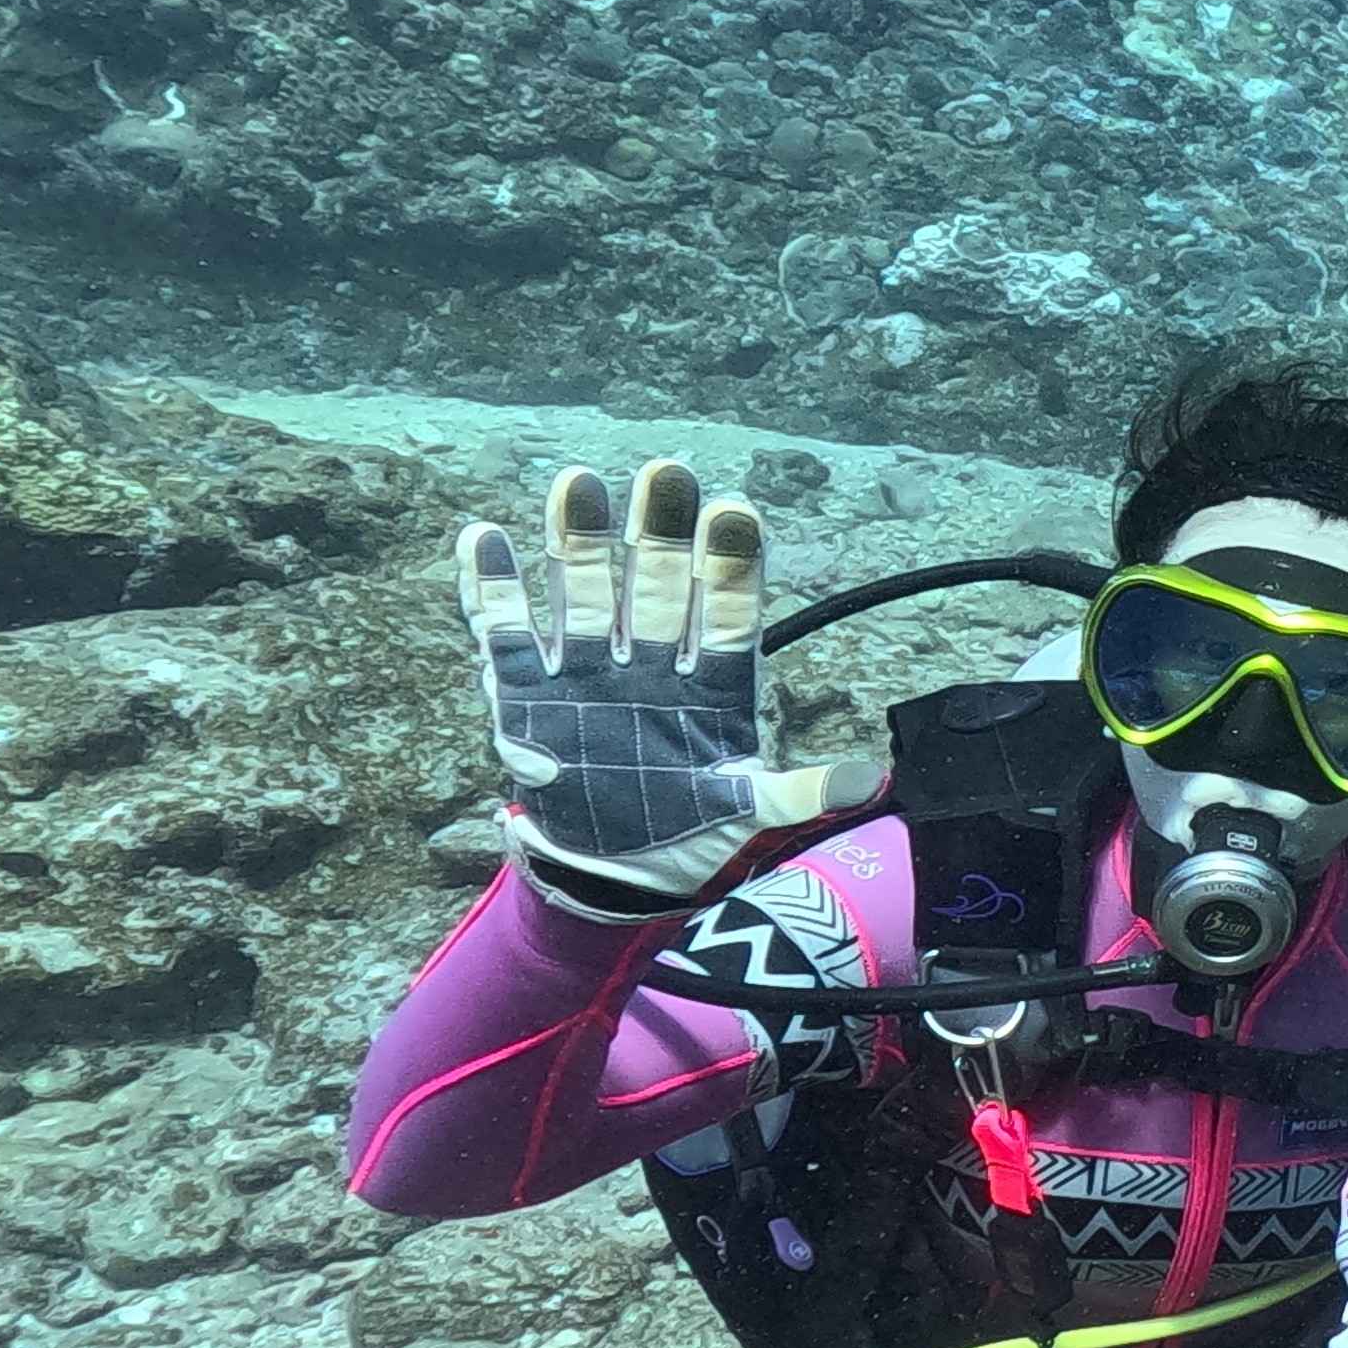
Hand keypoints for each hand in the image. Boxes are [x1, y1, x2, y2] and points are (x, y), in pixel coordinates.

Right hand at [453, 458, 862, 917]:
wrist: (618, 874)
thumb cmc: (696, 833)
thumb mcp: (750, 816)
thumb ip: (798, 794)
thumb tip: (864, 781)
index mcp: (714, 683)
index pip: (728, 612)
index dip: (730, 564)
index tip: (735, 511)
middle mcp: (652, 660)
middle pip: (659, 583)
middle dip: (660, 529)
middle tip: (667, 473)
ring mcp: (588, 670)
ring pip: (585, 591)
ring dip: (578, 540)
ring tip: (577, 483)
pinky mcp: (527, 695)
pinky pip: (506, 636)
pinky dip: (493, 592)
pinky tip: (483, 540)